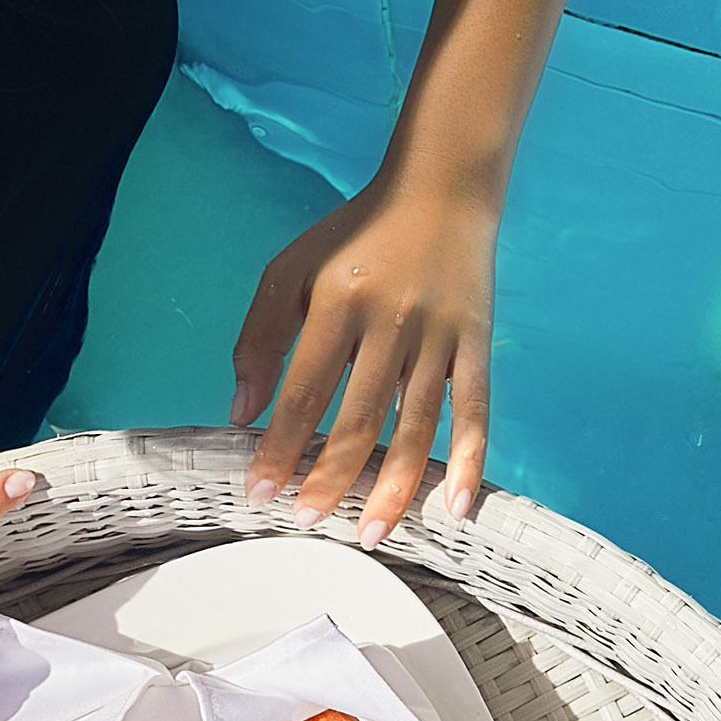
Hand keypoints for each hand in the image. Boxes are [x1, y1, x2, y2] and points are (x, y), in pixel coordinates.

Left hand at [231, 170, 498, 540]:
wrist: (442, 187)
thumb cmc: (357, 234)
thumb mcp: (293, 269)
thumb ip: (261, 336)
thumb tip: (243, 411)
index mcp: (339, 300)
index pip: (305, 390)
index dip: (281, 446)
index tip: (260, 492)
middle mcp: (391, 321)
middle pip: (359, 418)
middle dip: (330, 478)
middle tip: (307, 521)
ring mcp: (439, 335)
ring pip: (416, 426)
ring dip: (393, 487)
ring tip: (369, 533)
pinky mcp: (476, 343)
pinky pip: (475, 410)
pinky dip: (469, 460)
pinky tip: (455, 507)